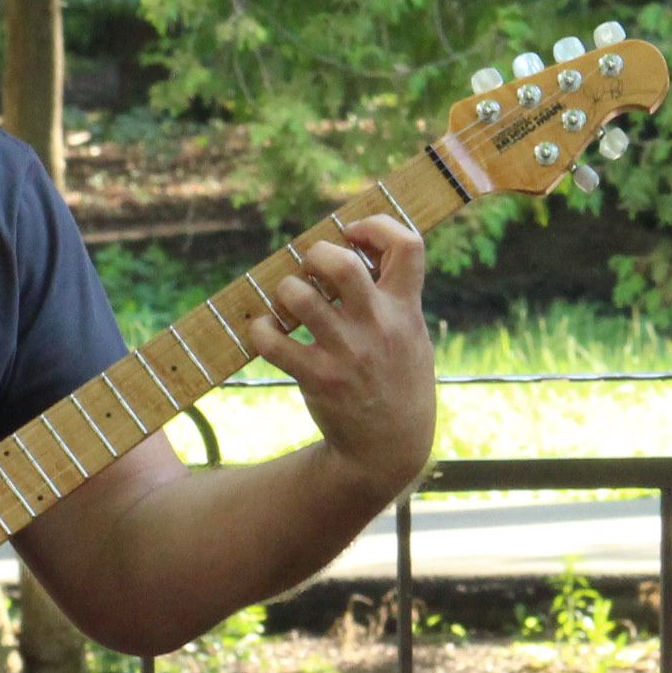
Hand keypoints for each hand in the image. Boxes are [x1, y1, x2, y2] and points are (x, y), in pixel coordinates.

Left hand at [241, 214, 436, 502]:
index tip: (354, 234)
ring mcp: (346, 352)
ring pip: (300, 296)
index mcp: (405, 309)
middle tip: (311, 268)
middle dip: (316, 252)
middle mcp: (377, 326)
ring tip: (288, 301)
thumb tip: (358, 251)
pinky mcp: (317, 378)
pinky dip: (260, 330)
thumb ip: (393, 298)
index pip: (408, 246)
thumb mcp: (412, 337)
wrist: (388, 447)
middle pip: (342, 264)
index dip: (377, 225)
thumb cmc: (396, 382)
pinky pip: (272, 341)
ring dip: (285, 289)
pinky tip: (266, 332)